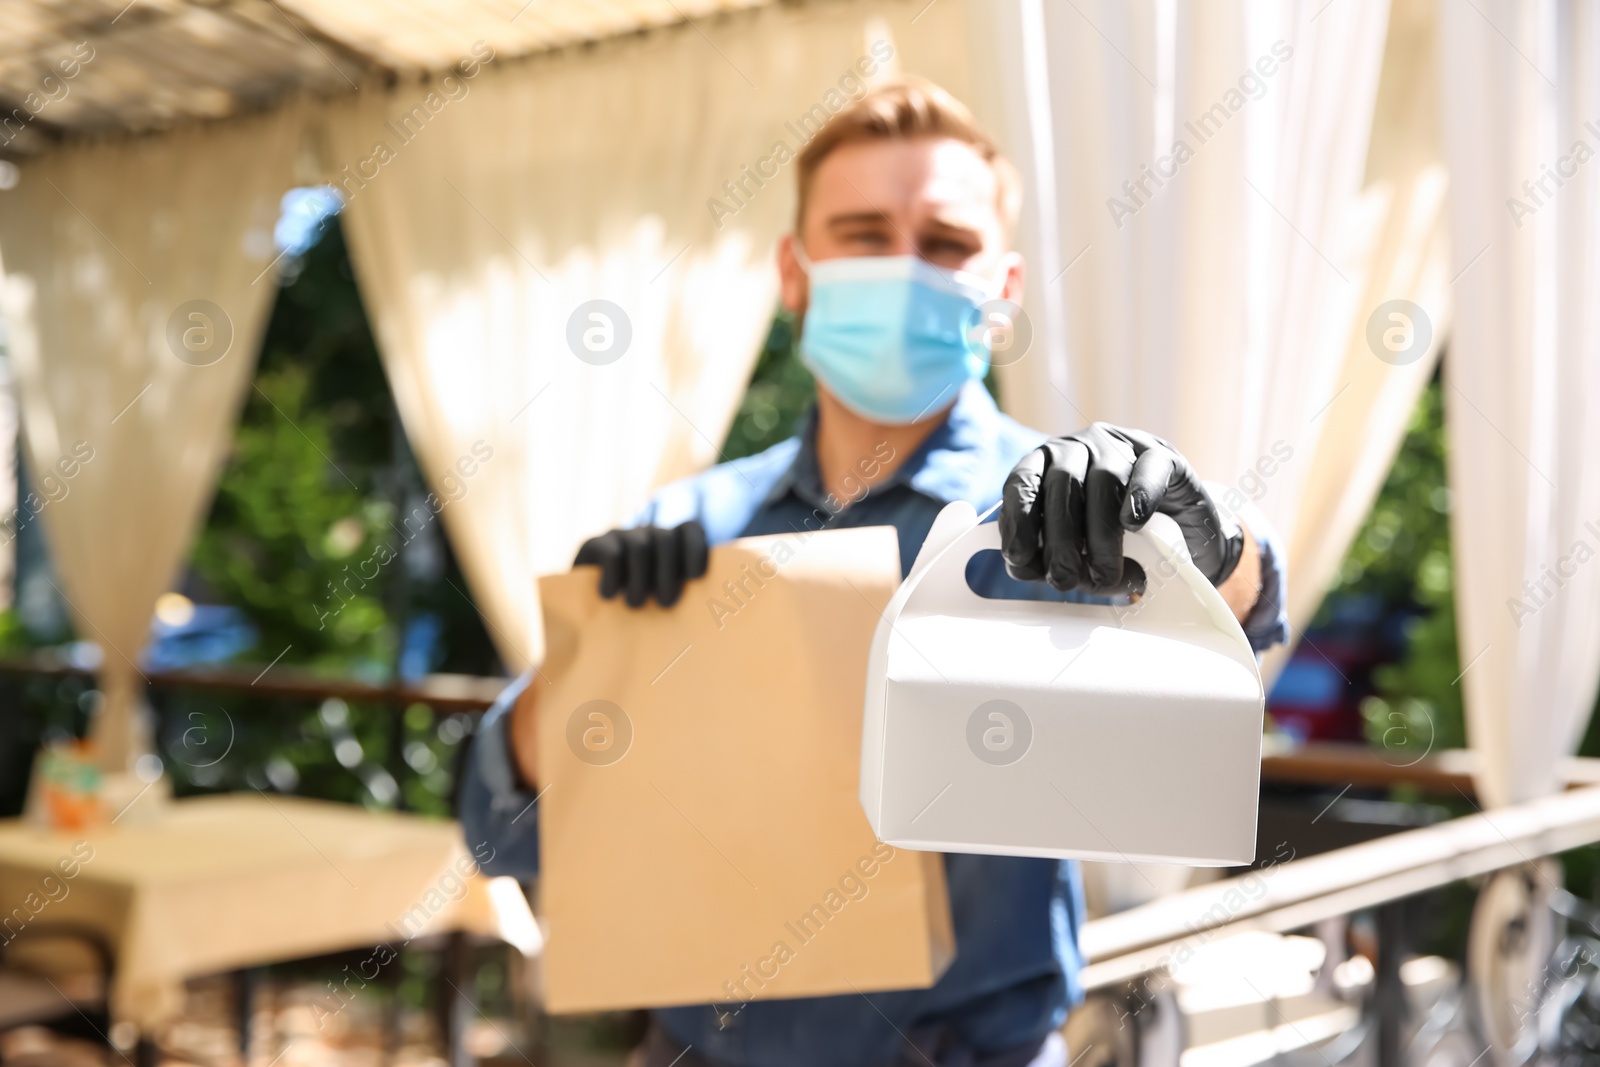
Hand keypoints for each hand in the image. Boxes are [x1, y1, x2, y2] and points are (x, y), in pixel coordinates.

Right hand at [572, 520, 708, 607]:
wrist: (586, 609)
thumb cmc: (637, 609)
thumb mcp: (662, 598)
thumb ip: (684, 593)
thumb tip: (713, 609)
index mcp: (670, 543)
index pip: (690, 529)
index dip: (696, 549)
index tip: (695, 577)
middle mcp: (647, 533)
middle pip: (665, 539)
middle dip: (668, 573)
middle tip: (667, 603)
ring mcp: (620, 535)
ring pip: (640, 546)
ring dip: (640, 579)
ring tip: (635, 605)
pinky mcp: (593, 544)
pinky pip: (611, 553)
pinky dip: (613, 575)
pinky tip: (609, 595)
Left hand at [998, 423, 1242, 595]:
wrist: (1181, 527)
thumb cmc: (1116, 537)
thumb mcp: (1077, 549)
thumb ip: (1052, 557)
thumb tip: (1040, 571)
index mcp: (1049, 466)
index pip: (1023, 482)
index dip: (1018, 521)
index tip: (1018, 557)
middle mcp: (1082, 448)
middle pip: (1063, 485)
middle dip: (1060, 539)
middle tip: (1065, 578)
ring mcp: (1124, 447)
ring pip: (1105, 480)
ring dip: (1100, 533)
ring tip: (1105, 572)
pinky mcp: (1164, 456)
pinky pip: (1150, 467)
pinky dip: (1140, 495)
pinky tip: (1134, 523)